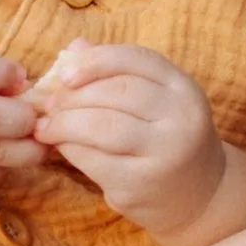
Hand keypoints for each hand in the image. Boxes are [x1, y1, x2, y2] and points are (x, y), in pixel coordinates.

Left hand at [29, 44, 224, 241]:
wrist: (200, 197)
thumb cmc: (168, 139)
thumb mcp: (157, 101)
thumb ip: (118, 72)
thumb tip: (73, 48)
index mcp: (184, 88)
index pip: (136, 59)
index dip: (95, 61)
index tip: (64, 73)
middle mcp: (181, 118)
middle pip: (116, 92)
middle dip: (73, 95)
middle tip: (46, 102)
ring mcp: (164, 153)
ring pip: (102, 127)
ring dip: (64, 123)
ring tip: (45, 126)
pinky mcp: (142, 185)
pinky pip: (94, 160)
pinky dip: (70, 150)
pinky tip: (59, 147)